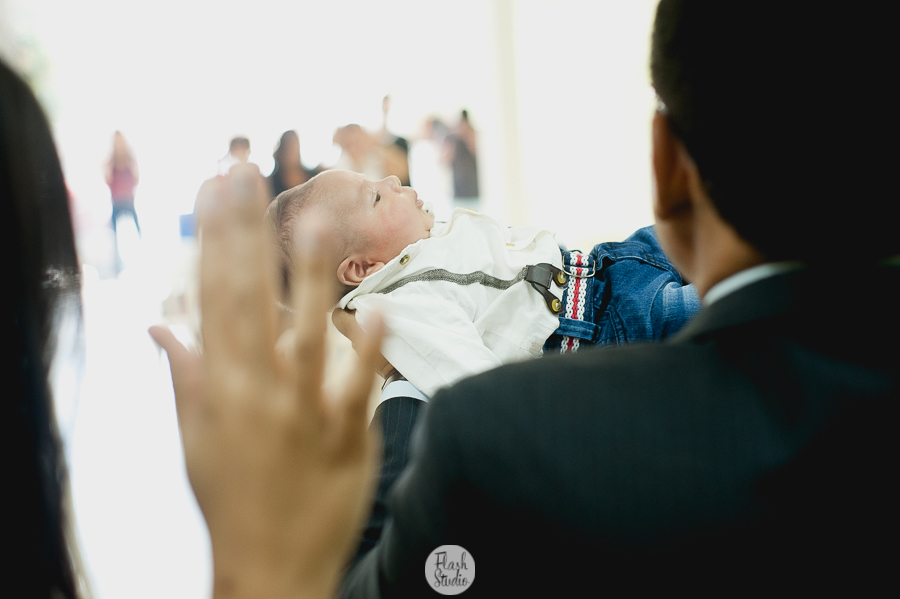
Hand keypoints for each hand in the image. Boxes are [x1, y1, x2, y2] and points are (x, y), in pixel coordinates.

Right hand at [151, 164, 384, 598]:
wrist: (274, 566)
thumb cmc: (231, 498)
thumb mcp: (194, 440)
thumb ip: (183, 376)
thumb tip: (159, 328)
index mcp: (219, 385)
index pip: (211, 296)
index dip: (212, 239)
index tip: (213, 188)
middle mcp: (258, 390)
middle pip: (250, 299)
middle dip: (246, 232)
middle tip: (247, 173)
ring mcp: (304, 411)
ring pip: (306, 332)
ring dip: (312, 274)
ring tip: (318, 218)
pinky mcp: (347, 435)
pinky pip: (359, 387)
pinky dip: (368, 348)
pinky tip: (378, 308)